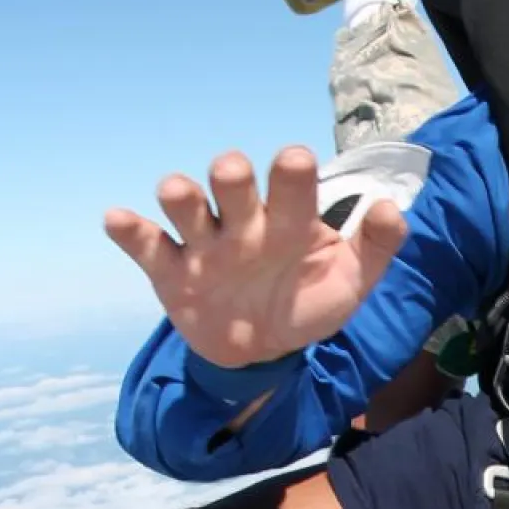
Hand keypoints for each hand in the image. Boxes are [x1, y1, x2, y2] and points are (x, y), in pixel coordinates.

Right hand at [104, 147, 407, 367]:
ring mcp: (205, 244)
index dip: (290, 171)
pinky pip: (146, 246)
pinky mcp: (171, 271)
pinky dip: (131, 231)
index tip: (294, 160)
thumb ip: (376, 247)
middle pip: (232, 183)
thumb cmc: (308, 301)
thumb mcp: (351, 282)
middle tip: (233, 173)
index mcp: (290, 219)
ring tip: (180, 194)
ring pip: (187, 206)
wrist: (265, 349)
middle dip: (231, 174)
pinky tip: (118, 219)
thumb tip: (389, 207)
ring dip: (181, 196)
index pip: (292, 185)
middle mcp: (245, 222)